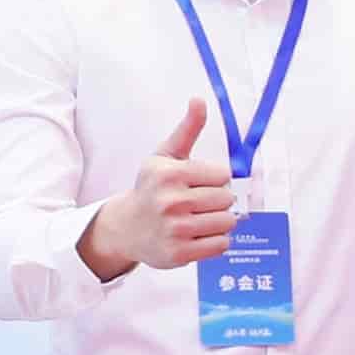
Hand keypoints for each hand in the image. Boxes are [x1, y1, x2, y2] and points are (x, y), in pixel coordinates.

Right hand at [82, 100, 236, 279]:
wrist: (127, 227)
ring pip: (228, 222)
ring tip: (199, 219)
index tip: (198, 183)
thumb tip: (199, 100)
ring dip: (219, 221)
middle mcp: (171, 202)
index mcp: (170, 174)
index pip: (223, 175)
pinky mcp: (180, 254)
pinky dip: (216, 240)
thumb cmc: (151, 188)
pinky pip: (221, 245)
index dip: (215, 179)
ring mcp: (176, 230)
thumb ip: (187, 129)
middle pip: (227, 199)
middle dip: (217, 200)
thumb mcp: (164, 156)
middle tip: (197, 203)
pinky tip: (199, 235)